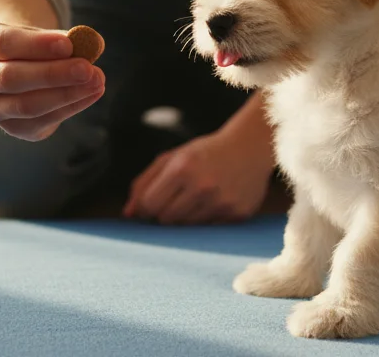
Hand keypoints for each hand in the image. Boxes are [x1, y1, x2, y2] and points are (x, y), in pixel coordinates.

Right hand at [0, 21, 104, 141]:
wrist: (19, 65)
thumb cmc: (33, 44)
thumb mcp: (42, 34)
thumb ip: (66, 38)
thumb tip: (92, 43)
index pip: (2, 43)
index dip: (36, 45)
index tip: (69, 44)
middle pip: (10, 78)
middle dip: (53, 74)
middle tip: (87, 68)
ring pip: (26, 105)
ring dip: (66, 94)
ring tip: (97, 80)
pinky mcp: (10, 127)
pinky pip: (41, 121)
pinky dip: (71, 107)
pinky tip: (92, 93)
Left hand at [123, 129, 273, 224]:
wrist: (250, 148)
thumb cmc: (204, 153)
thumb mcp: (172, 158)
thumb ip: (144, 183)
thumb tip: (128, 215)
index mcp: (182, 168)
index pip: (149, 205)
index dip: (147, 206)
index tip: (154, 201)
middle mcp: (203, 186)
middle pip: (166, 219)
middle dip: (165, 212)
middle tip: (178, 197)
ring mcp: (222, 202)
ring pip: (187, 228)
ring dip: (186, 217)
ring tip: (197, 198)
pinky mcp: (237, 214)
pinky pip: (209, 230)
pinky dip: (207, 220)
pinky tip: (215, 202)